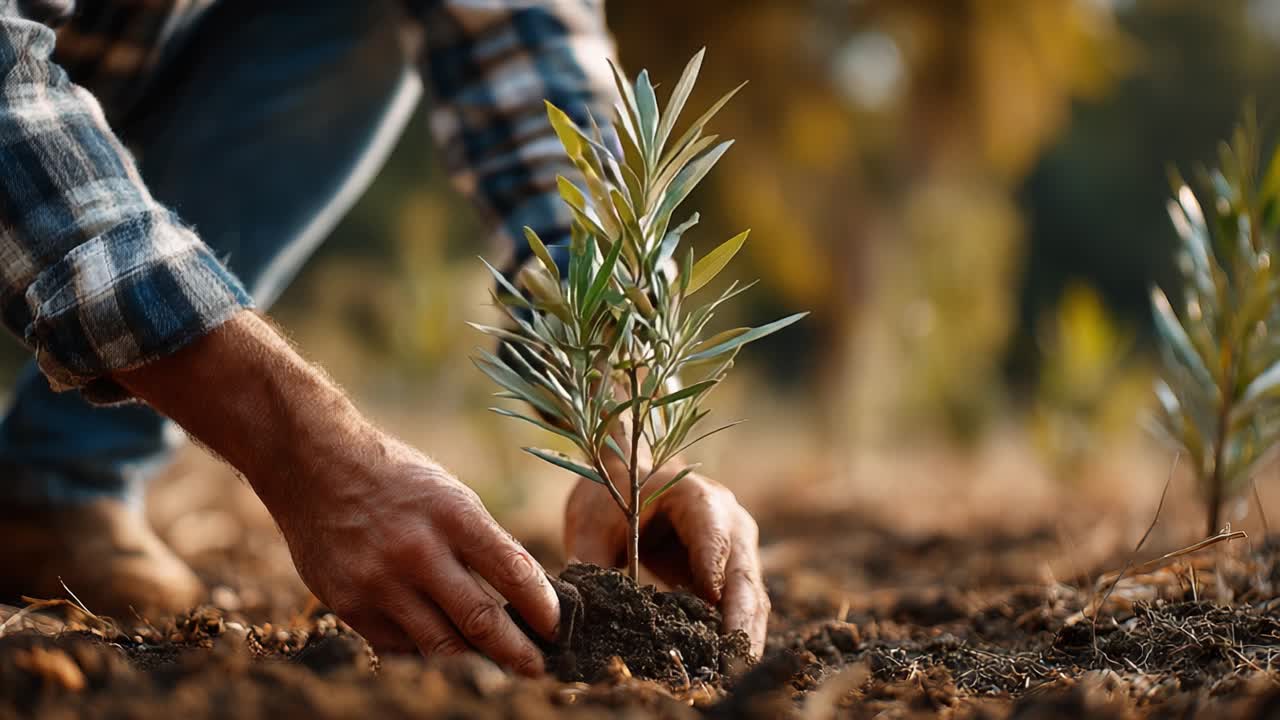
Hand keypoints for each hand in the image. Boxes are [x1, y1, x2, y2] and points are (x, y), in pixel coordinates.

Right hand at [277, 431, 558, 674]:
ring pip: (440, 646)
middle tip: (538, 671)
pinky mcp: (351, 606)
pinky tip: (446, 654)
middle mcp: (418, 551)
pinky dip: (427, 653)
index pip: (512, 572)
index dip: (542, 608)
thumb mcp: (450, 495)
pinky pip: (400, 646)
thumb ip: (485, 543)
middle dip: (517, 654)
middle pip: (480, 621)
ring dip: (476, 665)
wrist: (315, 467)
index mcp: (453, 515)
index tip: (557, 629)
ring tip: (500, 675)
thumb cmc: (397, 481)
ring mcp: (381, 583)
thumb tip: (529, 592)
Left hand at [563, 466, 768, 655]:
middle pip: (742, 573)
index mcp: (696, 498)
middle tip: (732, 658)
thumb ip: (590, 561)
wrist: (626, 484)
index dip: (712, 563)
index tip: (709, 598)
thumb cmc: (613, 497)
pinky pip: (741, 608)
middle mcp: (728, 522)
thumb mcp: (593, 522)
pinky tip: (721, 666)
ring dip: (743, 636)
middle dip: (740, 618)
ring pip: (750, 597)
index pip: (712, 532)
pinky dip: (734, 637)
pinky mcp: (731, 576)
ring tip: (729, 673)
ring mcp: (736, 550)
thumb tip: (580, 610)